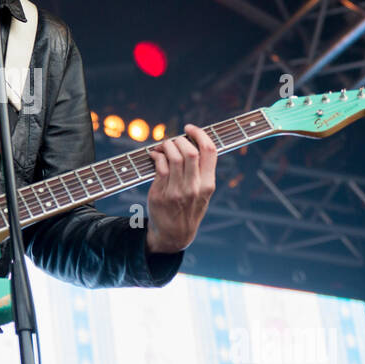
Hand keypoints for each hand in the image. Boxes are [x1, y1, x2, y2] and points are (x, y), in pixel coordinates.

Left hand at [145, 124, 216, 253]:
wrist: (174, 235)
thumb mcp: (204, 194)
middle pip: (190, 151)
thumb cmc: (189, 209)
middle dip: (179, 139)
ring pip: (173, 156)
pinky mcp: (160, 194)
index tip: (190, 128)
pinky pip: (159, 166)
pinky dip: (156, 156)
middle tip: (174, 140)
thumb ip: (202, 172)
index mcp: (208, 185)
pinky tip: (154, 155)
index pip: (210, 151)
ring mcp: (176, 191)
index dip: (200, 134)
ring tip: (163, 146)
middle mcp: (194, 188)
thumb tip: (192, 142)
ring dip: (166, 145)